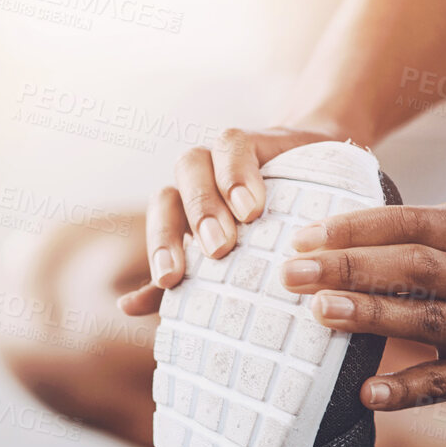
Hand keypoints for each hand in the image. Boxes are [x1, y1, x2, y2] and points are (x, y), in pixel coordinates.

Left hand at [118, 127, 344, 314]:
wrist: (316, 181)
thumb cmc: (275, 231)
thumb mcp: (239, 260)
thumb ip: (188, 283)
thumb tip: (128, 306)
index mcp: (186, 216)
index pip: (161, 225)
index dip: (160, 249)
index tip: (169, 281)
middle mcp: (195, 185)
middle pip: (169, 196)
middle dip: (186, 228)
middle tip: (217, 251)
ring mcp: (219, 160)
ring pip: (191, 165)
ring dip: (210, 196)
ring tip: (243, 222)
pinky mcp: (250, 140)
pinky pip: (231, 145)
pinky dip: (238, 173)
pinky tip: (254, 202)